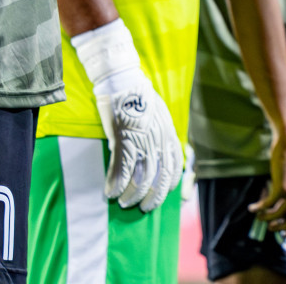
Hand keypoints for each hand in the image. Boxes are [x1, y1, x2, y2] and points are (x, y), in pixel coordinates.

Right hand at [94, 69, 181, 212]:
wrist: (122, 78)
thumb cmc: (136, 94)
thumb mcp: (158, 113)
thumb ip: (159, 133)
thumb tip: (154, 152)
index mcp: (168, 132)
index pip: (175, 165)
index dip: (172, 184)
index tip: (168, 195)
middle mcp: (159, 139)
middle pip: (160, 177)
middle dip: (153, 197)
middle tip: (143, 208)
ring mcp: (142, 140)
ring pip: (141, 177)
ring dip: (132, 194)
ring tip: (124, 203)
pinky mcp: (123, 139)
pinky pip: (121, 170)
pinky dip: (116, 184)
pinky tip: (110, 192)